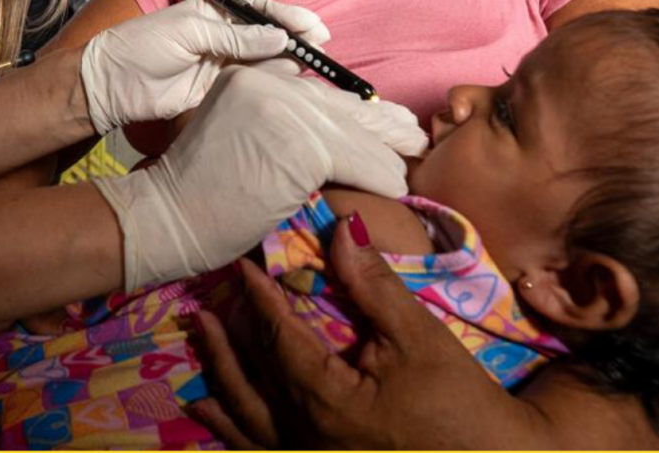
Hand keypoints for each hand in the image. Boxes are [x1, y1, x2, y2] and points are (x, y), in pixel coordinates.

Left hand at [81, 0, 330, 135]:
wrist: (112, 83)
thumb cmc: (143, 45)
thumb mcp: (190, 32)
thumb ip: (235, 37)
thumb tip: (279, 37)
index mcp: (214, 11)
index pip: (259, 10)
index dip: (288, 18)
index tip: (313, 27)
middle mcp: (221, 35)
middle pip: (266, 35)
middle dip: (295, 40)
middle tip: (321, 48)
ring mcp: (220, 62)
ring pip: (263, 60)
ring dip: (287, 62)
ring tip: (311, 65)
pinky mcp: (215, 89)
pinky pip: (249, 83)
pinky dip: (270, 82)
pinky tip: (289, 82)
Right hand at [91, 66, 426, 289]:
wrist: (166, 214)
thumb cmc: (196, 191)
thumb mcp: (236, 134)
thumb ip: (276, 122)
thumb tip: (331, 130)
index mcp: (252, 76)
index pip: (316, 92)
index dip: (353, 108)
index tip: (382, 117)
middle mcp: (270, 82)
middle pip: (341, 105)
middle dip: (381, 122)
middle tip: (414, 133)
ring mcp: (286, 111)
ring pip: (354, 134)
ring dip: (387, 153)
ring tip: (413, 160)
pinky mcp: (302, 146)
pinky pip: (358, 161)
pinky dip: (381, 175)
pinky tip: (398, 185)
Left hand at [189, 217, 546, 449]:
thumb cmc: (460, 402)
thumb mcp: (419, 338)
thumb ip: (373, 285)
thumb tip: (342, 228)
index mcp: (326, 400)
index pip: (279, 339)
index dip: (260, 300)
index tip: (244, 266)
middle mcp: (304, 436)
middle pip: (249, 380)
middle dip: (225, 341)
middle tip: (203, 306)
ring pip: (246, 420)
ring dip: (218, 380)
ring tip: (198, 345)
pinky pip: (259, 451)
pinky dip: (230, 430)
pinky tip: (208, 413)